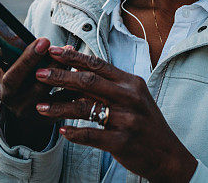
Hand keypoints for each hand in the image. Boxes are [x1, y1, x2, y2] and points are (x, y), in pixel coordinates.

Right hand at [0, 15, 70, 121]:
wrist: (29, 118)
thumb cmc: (20, 80)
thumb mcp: (9, 66)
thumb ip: (10, 48)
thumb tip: (0, 17)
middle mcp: (5, 94)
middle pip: (14, 78)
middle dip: (29, 59)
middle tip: (44, 40)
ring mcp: (23, 107)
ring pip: (40, 89)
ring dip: (56, 69)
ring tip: (67, 50)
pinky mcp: (44, 117)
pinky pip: (60, 102)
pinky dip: (71, 87)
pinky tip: (81, 71)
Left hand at [33, 46, 198, 182]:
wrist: (168, 154)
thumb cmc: (146, 123)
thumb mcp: (134, 96)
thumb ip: (109, 82)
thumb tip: (80, 63)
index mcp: (131, 82)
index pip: (98, 64)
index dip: (73, 57)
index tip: (53, 52)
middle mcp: (129, 97)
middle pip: (88, 82)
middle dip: (60, 76)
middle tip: (39, 74)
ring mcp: (126, 120)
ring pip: (85, 108)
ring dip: (59, 106)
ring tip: (40, 107)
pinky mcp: (122, 142)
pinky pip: (90, 135)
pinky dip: (73, 133)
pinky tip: (61, 131)